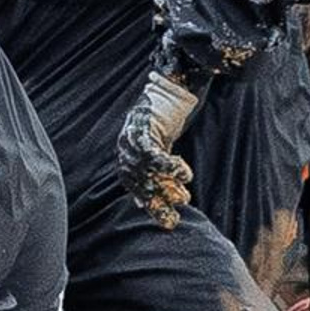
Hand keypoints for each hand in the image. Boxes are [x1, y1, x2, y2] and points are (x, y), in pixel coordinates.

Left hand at [116, 64, 203, 229]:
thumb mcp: (158, 150)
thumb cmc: (166, 123)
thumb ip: (152, 173)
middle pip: (138, 183)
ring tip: (184, 195)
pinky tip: (185, 174)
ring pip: (146, 172)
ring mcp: (130, 137)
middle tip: (174, 219)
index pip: (134, 188)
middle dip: (157, 203)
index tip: (167, 221)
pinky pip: (153, 155)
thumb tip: (140, 204)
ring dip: (167, 187)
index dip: (150, 206)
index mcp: (126, 156)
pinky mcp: (142, 127)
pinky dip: (170, 167)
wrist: (171, 89)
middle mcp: (124, 149)